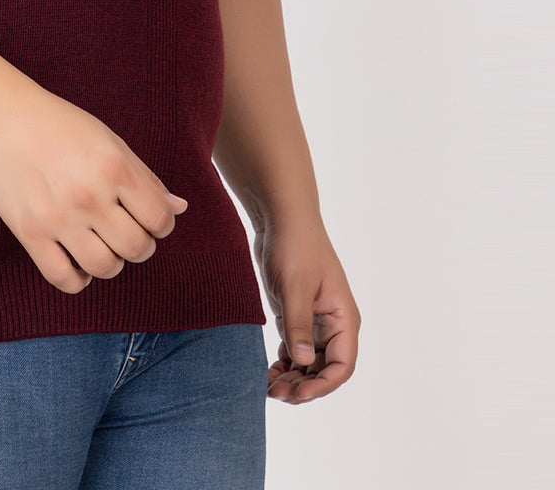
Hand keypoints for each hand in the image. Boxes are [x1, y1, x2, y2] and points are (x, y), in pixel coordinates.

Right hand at [0, 88, 186, 293]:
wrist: (2, 119)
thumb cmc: (60, 126)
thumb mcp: (109, 141)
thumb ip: (144, 176)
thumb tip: (179, 208)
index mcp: (114, 167)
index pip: (160, 219)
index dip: (161, 223)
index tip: (148, 217)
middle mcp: (89, 195)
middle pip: (137, 248)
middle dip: (139, 244)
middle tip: (126, 230)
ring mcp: (58, 217)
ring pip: (105, 267)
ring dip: (112, 262)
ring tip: (102, 244)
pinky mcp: (29, 233)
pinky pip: (64, 278)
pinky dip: (78, 279)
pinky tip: (78, 261)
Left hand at [255, 220, 359, 403]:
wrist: (280, 216)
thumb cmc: (294, 245)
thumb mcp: (294, 285)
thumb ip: (298, 324)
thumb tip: (301, 362)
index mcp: (343, 318)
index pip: (342, 366)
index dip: (322, 385)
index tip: (297, 392)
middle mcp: (333, 324)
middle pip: (324, 370)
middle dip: (303, 386)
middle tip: (274, 394)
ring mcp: (314, 321)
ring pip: (308, 363)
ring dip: (292, 378)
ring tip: (267, 387)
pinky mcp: (296, 314)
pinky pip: (294, 349)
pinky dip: (284, 363)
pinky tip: (267, 371)